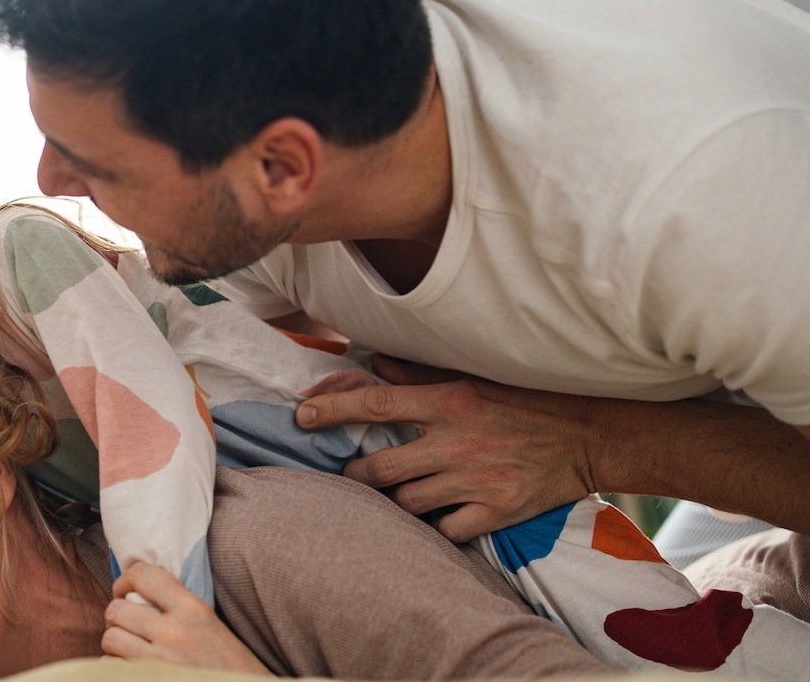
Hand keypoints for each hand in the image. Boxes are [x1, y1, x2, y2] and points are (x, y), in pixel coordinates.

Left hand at [101, 562, 270, 674]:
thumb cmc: (231, 668)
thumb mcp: (211, 628)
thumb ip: (177, 610)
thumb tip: (135, 598)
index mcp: (194, 610)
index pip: (144, 575)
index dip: (124, 581)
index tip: (123, 592)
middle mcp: (175, 632)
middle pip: (117, 610)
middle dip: (116, 620)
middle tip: (127, 630)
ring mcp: (159, 661)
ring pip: (110, 639)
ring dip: (115, 648)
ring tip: (130, 654)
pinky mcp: (149, 679)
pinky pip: (112, 668)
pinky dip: (117, 669)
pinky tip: (134, 671)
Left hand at [297, 355, 596, 540]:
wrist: (590, 436)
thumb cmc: (526, 403)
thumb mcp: (474, 378)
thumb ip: (419, 376)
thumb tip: (372, 363)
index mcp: (448, 403)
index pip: (376, 404)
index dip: (332, 410)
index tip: (301, 415)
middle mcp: (456, 442)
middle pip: (378, 468)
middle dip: (357, 473)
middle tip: (355, 472)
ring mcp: (475, 481)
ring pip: (405, 503)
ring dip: (396, 500)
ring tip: (403, 492)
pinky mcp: (496, 512)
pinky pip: (445, 530)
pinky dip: (437, 526)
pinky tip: (440, 515)